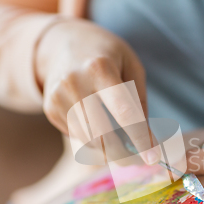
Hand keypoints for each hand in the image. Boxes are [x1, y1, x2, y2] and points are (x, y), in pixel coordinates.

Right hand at [36, 19, 159, 164]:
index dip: (140, 138)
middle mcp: (74, 83)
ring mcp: (58, 97)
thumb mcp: (130, 65)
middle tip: (139, 159)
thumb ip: (139, 100)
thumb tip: (146, 140)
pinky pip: (76, 137)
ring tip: (122, 144)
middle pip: (102, 135)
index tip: (153, 157)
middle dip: (123, 155)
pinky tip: (98, 126)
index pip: (124, 112)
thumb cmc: (105, 54)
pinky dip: (92, 141)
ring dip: (109, 151)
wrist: (60, 43)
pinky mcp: (50, 109)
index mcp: (100, 68)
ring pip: (87, 142)